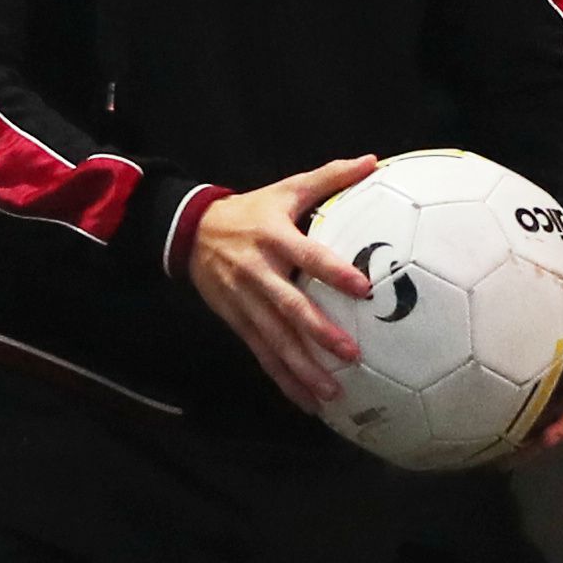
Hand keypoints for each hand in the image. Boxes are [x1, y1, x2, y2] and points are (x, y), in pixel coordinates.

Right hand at [187, 156, 380, 413]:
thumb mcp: (285, 189)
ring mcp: (245, 301)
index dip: (333, 271)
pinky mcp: (236, 321)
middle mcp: (258, 273)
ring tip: (331, 392)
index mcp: (274, 238)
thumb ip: (330, 177)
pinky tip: (306, 402)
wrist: (190, 231)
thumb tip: (373, 160)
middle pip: (289, 307)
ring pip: (275, 340)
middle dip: (318, 333)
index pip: (307, 256)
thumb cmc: (251, 210)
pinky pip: (262, 354)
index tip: (362, 288)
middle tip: (350, 354)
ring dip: (303, 368)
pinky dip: (284, 379)